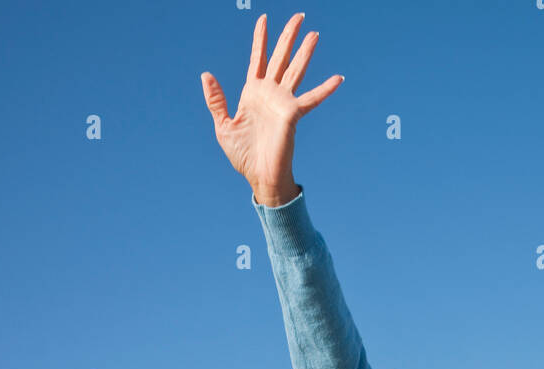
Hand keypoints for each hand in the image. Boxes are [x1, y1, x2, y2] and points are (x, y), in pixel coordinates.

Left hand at [201, 13, 343, 203]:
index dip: (260, 39)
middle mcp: (270, 93)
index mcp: (252, 93)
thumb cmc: (242, 155)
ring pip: (296, 70)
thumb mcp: (223, 126)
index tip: (263, 19)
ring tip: (314, 34)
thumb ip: (216, 100)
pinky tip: (338, 78)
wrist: (259, 177)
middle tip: (299, 15)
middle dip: (288, 36)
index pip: (258, 59)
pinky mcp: (293, 115)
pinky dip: (325, 89)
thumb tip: (206, 75)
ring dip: (305, 52)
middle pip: (281, 57)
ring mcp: (283, 102)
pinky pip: (312, 99)